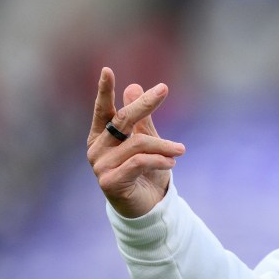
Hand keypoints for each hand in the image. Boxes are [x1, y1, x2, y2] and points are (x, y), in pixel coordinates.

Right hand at [87, 67, 185, 217]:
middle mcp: (97, 149)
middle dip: (145, 104)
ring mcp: (100, 166)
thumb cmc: (146, 173)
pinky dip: (159, 159)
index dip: (105, 91)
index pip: (103, 110)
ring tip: (181, 150)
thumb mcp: (147, 142)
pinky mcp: (109, 181)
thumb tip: (133, 86)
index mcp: (102, 137)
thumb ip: (141, 119)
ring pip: (137, 143)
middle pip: (122, 120)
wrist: (146, 208)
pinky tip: (172, 162)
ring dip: (164, 145)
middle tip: (163, 89)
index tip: (107, 70)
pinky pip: (139, 162)